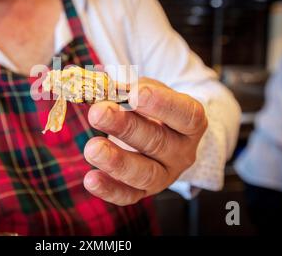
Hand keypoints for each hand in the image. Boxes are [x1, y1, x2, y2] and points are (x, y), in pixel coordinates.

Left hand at [83, 77, 207, 205]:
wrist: (158, 134)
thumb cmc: (151, 107)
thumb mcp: (145, 91)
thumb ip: (127, 88)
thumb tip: (104, 85)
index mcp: (191, 123)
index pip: (185, 115)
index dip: (161, 104)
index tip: (134, 94)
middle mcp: (182, 152)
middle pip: (157, 141)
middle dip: (126, 127)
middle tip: (98, 113)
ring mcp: (164, 175)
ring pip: (144, 173)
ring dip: (116, 161)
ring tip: (92, 148)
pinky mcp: (143, 192)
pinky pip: (128, 195)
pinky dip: (109, 189)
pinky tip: (90, 179)